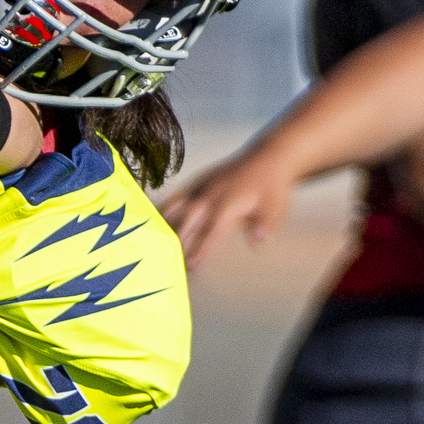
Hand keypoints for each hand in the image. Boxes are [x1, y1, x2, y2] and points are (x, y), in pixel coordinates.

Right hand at [161, 149, 298, 267]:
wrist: (268, 157)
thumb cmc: (272, 188)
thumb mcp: (274, 207)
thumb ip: (265, 225)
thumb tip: (259, 241)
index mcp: (228, 204)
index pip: (210, 231)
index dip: (199, 249)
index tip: (190, 266)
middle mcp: (210, 195)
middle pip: (187, 221)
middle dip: (175, 242)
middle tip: (164, 262)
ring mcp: (201, 187)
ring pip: (176, 207)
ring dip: (163, 225)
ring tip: (148, 241)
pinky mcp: (197, 181)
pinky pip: (176, 197)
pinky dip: (163, 209)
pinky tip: (150, 220)